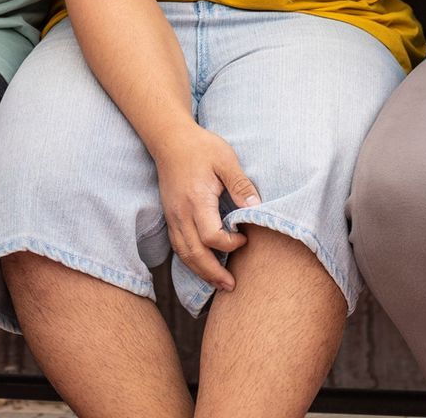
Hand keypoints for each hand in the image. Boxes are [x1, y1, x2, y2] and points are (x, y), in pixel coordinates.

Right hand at [150, 124, 259, 291]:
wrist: (169, 138)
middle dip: (213, 273)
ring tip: (218, 284)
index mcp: (196, 200)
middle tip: (232, 286)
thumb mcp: (226, 160)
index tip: (245, 237)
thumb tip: (256, 209)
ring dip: (200, 272)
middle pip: (194, 254)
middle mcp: (180, 213)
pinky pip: (178, 245)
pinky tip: (202, 266)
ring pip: (184, 253)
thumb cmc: (200, 147)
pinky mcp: (170, 216)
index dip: (230, 244)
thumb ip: (240, 185)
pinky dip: (190, 260)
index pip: (211, 236)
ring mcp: (172, 216)